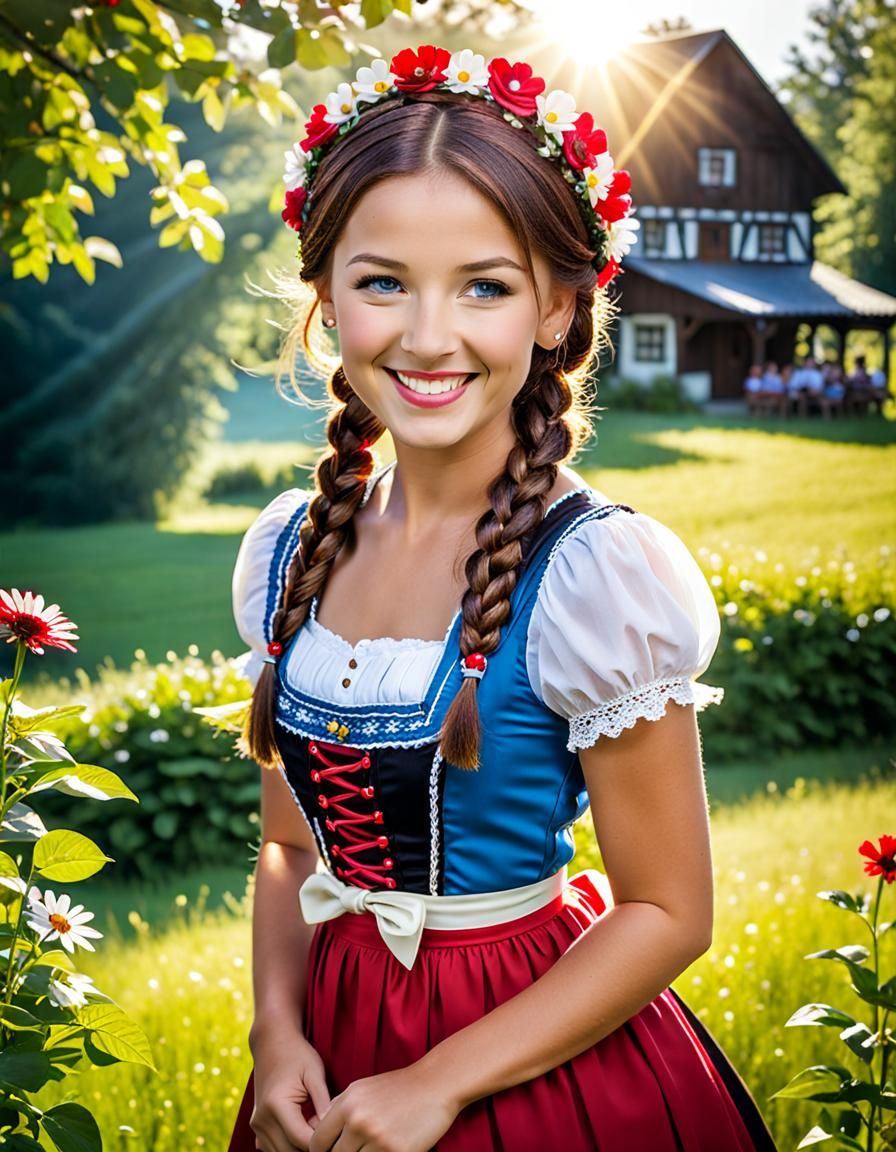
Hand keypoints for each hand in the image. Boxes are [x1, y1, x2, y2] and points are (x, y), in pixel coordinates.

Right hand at [250, 1028, 331, 1151]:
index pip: (301, 1140)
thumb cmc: (297, 1054)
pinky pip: (274, 1149)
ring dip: (300, 1148)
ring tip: (318, 1131)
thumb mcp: (314, 1073)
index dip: (322, 1142)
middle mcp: (262, 1119)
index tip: (337, 1133)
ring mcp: (257, 1125)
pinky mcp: (257, 1128)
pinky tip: (304, 1131)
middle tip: (331, 1134)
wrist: (272, 1042)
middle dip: (312, 1147)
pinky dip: (289, 1147)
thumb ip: (323, 1102)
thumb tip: (334, 1128)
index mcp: (276, 1105)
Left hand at [307, 1063, 460, 1151]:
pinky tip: (385, 1149)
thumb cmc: (398, 1087)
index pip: (318, 1142)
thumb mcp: (362, 1088)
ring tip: (371, 1147)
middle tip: (357, 1147)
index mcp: (347, 1104)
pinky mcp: (396, 1151)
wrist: (435, 1083)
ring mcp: (377, 1138)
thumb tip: (317, 1129)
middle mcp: (358, 1121)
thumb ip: (338, 1108)